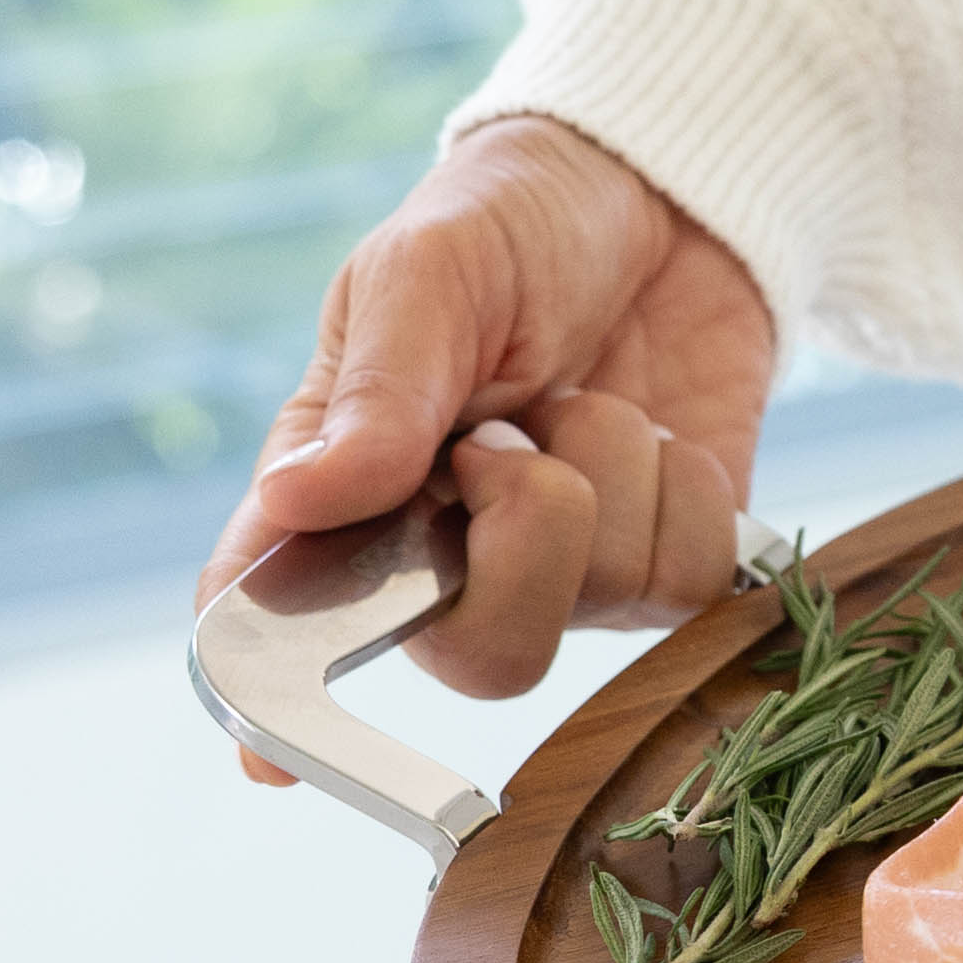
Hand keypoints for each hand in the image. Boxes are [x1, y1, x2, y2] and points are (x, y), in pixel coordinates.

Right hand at [196, 117, 776, 782]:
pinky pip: (697, 574)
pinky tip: (657, 432)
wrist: (656, 202)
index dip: (274, 699)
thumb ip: (378, 389)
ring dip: (608, 465)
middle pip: (488, 659)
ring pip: (603, 595)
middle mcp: (451, 558)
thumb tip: (295, 501)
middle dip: (527, 534)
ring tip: (575, 400)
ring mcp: (569, 574)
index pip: (289, 619)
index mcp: (347, 493)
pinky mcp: (672, 560)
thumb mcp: (427, 275)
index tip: (265, 761)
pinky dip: (686, 483)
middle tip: (510, 436)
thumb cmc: (510, 231)